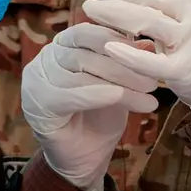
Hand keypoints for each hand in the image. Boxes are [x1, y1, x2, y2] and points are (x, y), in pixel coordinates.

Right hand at [21, 23, 158, 190]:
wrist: (84, 158)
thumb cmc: (100, 115)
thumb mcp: (117, 83)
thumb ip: (125, 61)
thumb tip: (150, 43)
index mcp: (61, 46)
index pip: (86, 32)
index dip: (116, 38)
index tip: (146, 52)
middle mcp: (45, 59)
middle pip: (86, 53)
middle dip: (124, 64)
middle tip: (154, 77)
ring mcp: (37, 81)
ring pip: (82, 74)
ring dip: (121, 82)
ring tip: (149, 92)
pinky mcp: (38, 105)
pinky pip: (71, 95)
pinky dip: (99, 95)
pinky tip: (123, 99)